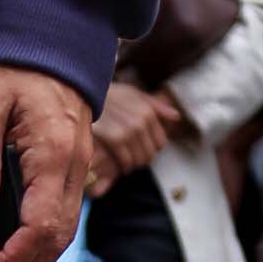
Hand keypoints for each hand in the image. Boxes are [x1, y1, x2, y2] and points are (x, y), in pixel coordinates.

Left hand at [0, 65, 92, 261]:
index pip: (39, 226)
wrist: (54, 37)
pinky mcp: (74, 170)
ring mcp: (80, 170)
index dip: (12, 260)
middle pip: (55, 241)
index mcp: (54, 155)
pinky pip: (64, 220)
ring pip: (63, 235)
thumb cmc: (14, 66)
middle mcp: (75, 169)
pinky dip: (42, 250)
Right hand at [87, 81, 183, 195]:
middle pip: (151, 153)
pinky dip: (124, 166)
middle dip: (144, 158)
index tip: (144, 149)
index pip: (160, 142)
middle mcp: (141, 122)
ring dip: (134, 164)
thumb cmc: (110, 95)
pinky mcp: (115, 139)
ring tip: (128, 161)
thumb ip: (157, 106)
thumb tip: (176, 117)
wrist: (86, 96)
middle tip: (135, 158)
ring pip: (139, 159)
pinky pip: (126, 161)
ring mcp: (128, 131)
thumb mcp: (135, 94)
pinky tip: (121, 164)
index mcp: (149, 112)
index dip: (153, 149)